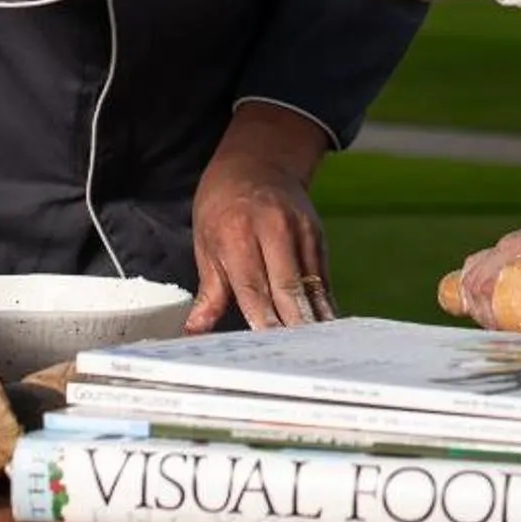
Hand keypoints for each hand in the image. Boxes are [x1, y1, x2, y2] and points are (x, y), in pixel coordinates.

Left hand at [187, 106, 335, 333]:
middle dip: (292, 325)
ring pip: (311, 284)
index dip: (262, 318)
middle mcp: (274, 230)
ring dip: (313, 319)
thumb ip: (209, 289)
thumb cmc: (223, 203)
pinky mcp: (318, 235)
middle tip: (295, 360)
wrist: (258, 161)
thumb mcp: (206, 240)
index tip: (266, 347)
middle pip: (288, 287)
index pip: (253, 285)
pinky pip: (322, 276)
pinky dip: (323, 303)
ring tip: (316, 353)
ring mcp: (301, 230)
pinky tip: (325, 329)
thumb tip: (195, 329)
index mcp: (238, 232)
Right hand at [456, 204, 520, 328]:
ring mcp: (505, 245)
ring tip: (485, 315)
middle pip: (473, 280)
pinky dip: (474, 280)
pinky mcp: (509, 246)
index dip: (485, 311)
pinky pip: (480, 262)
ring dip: (471, 295)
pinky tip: (481, 298)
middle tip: (492, 326)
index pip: (483, 286)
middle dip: (476, 307)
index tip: (496, 326)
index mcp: (516, 251)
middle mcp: (505, 247)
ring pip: (472, 269)